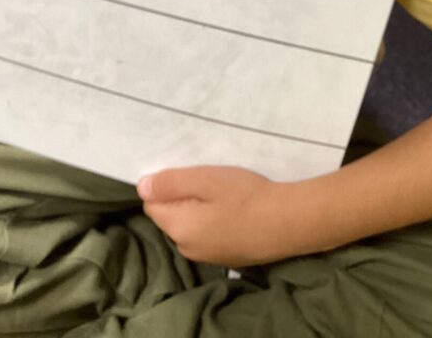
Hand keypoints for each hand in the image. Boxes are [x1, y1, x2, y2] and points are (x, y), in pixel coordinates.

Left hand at [138, 166, 292, 266]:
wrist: (290, 222)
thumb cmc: (244, 196)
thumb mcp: (204, 179)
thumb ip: (169, 183)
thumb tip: (141, 187)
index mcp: (178, 229)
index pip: (152, 204)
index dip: (165, 186)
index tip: (187, 173)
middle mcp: (187, 248)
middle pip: (170, 216)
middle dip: (181, 197)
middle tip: (206, 179)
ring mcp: (208, 257)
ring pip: (189, 225)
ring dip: (198, 208)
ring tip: (221, 192)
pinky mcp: (227, 257)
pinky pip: (207, 234)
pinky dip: (213, 221)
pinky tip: (232, 210)